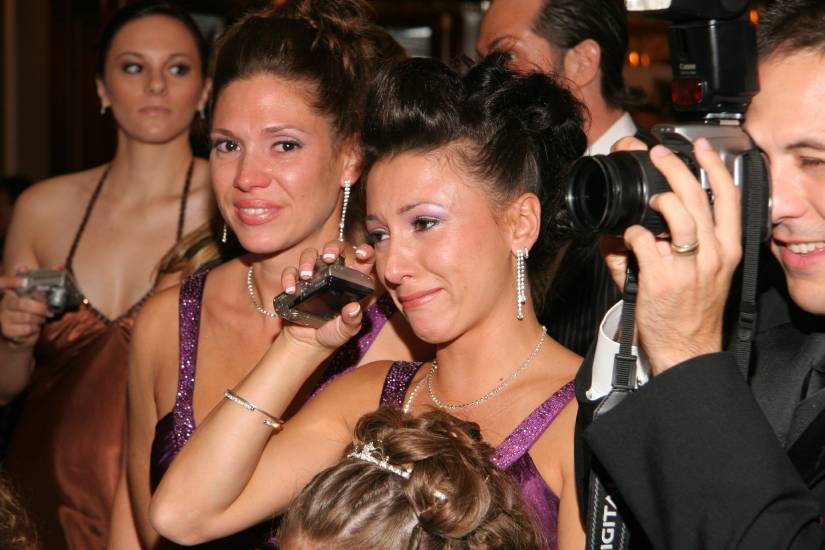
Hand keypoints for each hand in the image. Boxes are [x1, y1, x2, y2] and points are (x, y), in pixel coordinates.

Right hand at [0, 267, 49, 348]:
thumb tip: (59, 266)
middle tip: (47, 310)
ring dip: (39, 319)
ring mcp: (3, 317)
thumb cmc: (31, 312)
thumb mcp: (38, 297)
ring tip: (41, 318)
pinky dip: (35, 328)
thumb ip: (46, 281)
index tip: (24, 279)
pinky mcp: (7, 330)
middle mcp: (4, 303)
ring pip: (26, 317)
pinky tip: (34, 327)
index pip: (3, 283)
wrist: (23, 334)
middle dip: (40, 307)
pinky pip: (26, 328)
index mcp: (10, 292)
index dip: (12, 281)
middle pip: (22, 303)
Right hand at [279, 240, 374, 351]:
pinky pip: (290, 273)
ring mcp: (313, 276)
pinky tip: (291, 289)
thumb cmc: (333, 333)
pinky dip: (289, 278)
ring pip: (310, 255)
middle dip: (332, 247)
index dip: (366, 252)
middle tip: (329, 257)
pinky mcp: (296, 283)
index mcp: (351, 282)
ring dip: (308, 261)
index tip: (363, 253)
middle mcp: (333, 274)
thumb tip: (353, 309)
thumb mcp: (346, 330)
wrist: (308, 343)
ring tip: (306, 276)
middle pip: (334, 249)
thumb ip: (351, 321)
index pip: (362, 262)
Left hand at [601, 139, 741, 374]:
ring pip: (679, 215)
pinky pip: (643, 241)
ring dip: (658, 199)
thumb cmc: (690, 310)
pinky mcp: (662, 279)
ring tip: (646, 199)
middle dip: (676, 167)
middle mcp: (714, 254)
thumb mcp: (702, 272)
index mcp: (728, 249)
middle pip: (700, 197)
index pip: (730, 198)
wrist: (686, 349)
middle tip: (658, 155)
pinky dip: (632, 233)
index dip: (714, 166)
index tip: (700, 147)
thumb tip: (648, 214)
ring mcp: (689, 266)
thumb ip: (679, 240)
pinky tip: (627, 237)